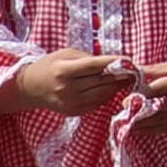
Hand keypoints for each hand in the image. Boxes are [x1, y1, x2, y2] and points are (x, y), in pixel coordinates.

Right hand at [4, 51, 136, 114]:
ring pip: (103, 94)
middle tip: (135, 70)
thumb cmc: (50, 66)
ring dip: (117, 86)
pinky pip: (97, 103)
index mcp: (64, 71)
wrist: (30, 88)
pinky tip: (111, 88)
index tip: (130, 60)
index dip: (114, 63)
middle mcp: (67, 89)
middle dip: (121, 75)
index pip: (94, 66)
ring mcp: (70, 103)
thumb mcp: (65, 54)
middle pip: (101, 81)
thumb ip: (88, 57)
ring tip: (126, 78)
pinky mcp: (74, 112)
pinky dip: (107, 95)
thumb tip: (112, 62)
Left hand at [128, 60, 166, 129]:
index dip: (139, 96)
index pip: (157, 90)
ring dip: (141, 124)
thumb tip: (133, 72)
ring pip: (160, 121)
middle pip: (157, 108)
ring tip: (126, 125)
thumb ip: (156, 71)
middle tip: (121, 116)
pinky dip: (152, 130)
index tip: (125, 101)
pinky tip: (139, 130)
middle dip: (138, 113)